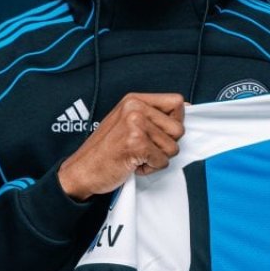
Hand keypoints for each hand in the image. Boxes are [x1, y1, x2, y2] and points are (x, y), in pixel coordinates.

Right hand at [57, 93, 185, 200]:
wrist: (82, 170)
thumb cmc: (105, 150)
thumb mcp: (127, 122)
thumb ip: (153, 115)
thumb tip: (187, 108)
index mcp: (134, 100)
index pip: (177, 102)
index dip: (176, 121)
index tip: (161, 133)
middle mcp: (135, 108)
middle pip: (178, 128)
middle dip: (165, 145)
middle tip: (143, 149)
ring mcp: (135, 125)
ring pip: (173, 147)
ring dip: (157, 159)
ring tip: (136, 156)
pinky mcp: (136, 144)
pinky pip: (162, 161)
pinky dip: (150, 169)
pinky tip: (132, 164)